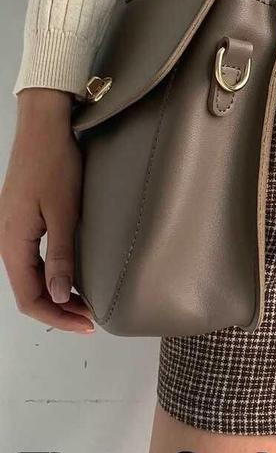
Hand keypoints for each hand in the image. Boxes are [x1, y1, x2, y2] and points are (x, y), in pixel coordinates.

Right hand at [0, 88, 93, 332]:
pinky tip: (71, 275)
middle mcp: (7, 241)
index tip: (86, 325)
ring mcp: (13, 230)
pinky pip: (32, 258)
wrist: (43, 127)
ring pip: (30, 276)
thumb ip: (60, 256)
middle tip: (90, 318)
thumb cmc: (54, 164)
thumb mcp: (63, 212)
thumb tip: (60, 296)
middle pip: (28, 291)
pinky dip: (51, 274)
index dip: (57, 317)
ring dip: (56, 293)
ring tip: (84, 302)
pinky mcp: (22, 220)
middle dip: (58, 309)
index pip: (29, 298)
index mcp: (13, 243)